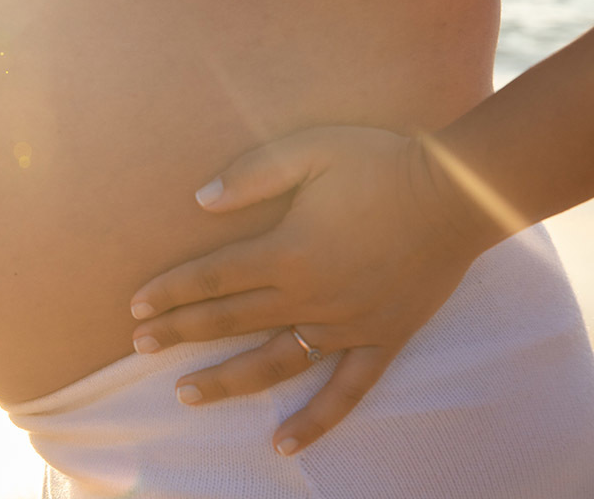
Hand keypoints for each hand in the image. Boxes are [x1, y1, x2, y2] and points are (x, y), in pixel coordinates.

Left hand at [129, 126, 494, 455]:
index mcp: (287, 250)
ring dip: (225, 381)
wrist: (458, 193)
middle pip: (229, 321)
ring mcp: (345, 326)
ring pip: (273, 364)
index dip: (169, 291)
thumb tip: (201, 200)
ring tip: (184, 394)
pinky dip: (315, 422)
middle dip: (178, 333)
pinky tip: (283, 444)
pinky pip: (345, 393)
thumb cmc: (380, 163)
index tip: (136, 305)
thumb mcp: (311, 150)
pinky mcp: (381, 342)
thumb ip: (253, 174)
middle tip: (137, 346)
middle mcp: (309, 296)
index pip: (211, 278)